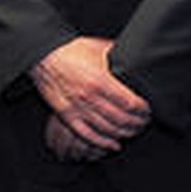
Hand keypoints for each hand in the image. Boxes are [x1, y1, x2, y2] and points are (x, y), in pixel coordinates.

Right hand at [29, 37, 149, 152]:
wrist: (43, 54)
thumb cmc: (70, 49)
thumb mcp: (98, 47)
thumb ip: (118, 54)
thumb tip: (134, 55)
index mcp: (101, 80)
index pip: (130, 103)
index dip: (143, 110)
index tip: (148, 110)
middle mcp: (90, 97)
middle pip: (122, 119)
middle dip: (137, 124)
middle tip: (144, 123)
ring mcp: (77, 107)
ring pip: (107, 129)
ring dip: (124, 134)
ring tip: (132, 132)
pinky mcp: (66, 114)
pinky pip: (87, 134)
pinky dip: (102, 142)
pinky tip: (113, 144)